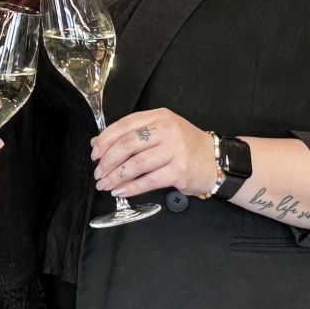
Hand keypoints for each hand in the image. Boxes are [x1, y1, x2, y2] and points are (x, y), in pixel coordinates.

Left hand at [93, 109, 210, 198]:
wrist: (214, 160)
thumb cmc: (184, 146)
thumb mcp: (160, 132)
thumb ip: (132, 135)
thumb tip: (99, 143)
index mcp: (159, 117)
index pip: (125, 125)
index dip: (106, 139)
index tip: (95, 153)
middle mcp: (167, 130)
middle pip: (128, 144)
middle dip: (108, 160)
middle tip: (99, 172)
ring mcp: (174, 150)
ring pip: (136, 164)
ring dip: (117, 176)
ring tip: (105, 184)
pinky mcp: (179, 171)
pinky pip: (148, 181)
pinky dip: (131, 188)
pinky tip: (120, 191)